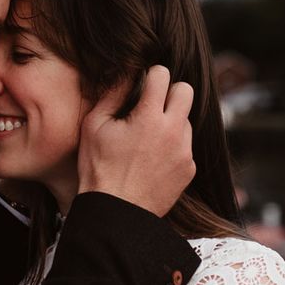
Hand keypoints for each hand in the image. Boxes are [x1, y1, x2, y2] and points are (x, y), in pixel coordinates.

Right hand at [77, 65, 194, 216]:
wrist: (116, 212)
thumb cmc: (99, 168)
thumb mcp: (94, 126)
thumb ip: (112, 95)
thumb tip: (125, 72)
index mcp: (149, 117)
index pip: (163, 75)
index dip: (150, 75)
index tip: (142, 84)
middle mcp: (173, 131)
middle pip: (185, 91)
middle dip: (169, 91)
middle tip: (150, 104)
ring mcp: (185, 151)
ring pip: (186, 119)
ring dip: (170, 121)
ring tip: (146, 138)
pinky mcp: (189, 169)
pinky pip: (186, 146)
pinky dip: (173, 146)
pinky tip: (152, 158)